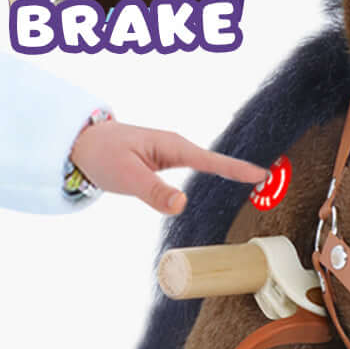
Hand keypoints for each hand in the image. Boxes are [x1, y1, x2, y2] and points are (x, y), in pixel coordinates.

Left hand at [70, 120, 267, 214]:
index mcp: (172, 146)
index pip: (212, 161)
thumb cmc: (101, 154)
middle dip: (242, 169)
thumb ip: (154, 192)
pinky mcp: (166, 162)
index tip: (263, 174)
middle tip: (271, 179)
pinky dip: (215, 173)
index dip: (238, 169)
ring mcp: (172, 154)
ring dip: (230, 171)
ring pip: (208, 165)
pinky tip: (228, 179)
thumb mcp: (126, 176)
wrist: (78, 143)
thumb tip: (181, 205)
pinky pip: (196, 169)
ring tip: (257, 180)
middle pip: (216, 161)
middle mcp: (176, 147)